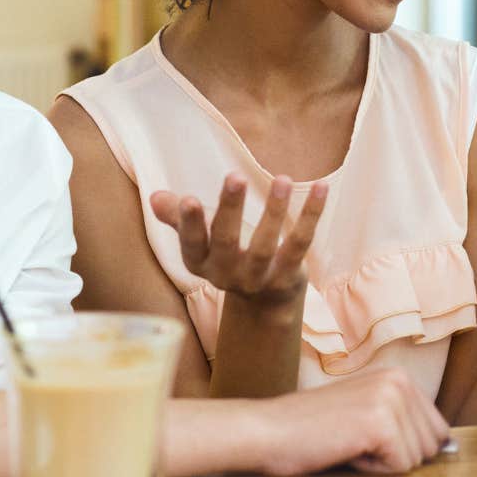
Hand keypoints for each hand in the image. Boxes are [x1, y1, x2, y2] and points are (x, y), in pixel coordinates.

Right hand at [149, 174, 325, 308]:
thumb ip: (178, 216)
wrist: (264, 300)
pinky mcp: (287, 276)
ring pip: (265, 245)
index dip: (189, 224)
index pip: (191, 243)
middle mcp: (226, 275)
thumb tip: (155, 196)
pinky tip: (321, 187)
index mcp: (200, 263)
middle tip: (234, 176)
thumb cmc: (226, 254)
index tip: (188, 198)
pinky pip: (300, 243)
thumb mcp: (200, 239)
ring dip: (274, 211)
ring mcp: (258, 279)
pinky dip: (311, 215)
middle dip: (230, 209)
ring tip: (282, 179)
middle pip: (226, 242)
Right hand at [252, 367, 451, 475]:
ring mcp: (391, 399)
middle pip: (431, 446)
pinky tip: (346, 449)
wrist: (267, 430)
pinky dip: (372, 469)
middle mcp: (399, 380)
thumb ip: (404, 422)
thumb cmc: (310, 429)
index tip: (366, 436)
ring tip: (347, 442)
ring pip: (417, 459)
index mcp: (399, 376)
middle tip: (353, 440)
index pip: (437, 429)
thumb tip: (447, 446)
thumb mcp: (365, 412)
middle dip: (394, 455)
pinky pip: (400, 467)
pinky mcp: (380, 423)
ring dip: (381, 462)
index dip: (403, 446)